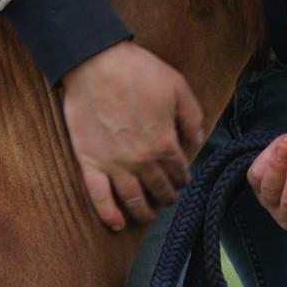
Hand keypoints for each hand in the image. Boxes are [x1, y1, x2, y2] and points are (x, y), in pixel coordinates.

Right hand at [60, 41, 204, 230]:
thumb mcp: (179, 88)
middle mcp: (141, 160)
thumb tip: (197, 141)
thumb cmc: (139, 71)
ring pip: (132, 199)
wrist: (96, 62)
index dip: (183, 178)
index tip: (183, 180)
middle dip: (167, 196)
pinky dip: (108, 214)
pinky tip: (117, 224)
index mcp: (165, 143)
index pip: (179, 171)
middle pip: (158, 189)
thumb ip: (192, 118)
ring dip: (144, 212)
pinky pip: (98, 197)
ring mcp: (114, 164)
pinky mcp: (89, 162)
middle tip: (168, 197)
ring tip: (148, 215)